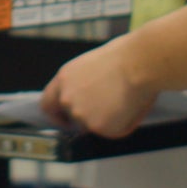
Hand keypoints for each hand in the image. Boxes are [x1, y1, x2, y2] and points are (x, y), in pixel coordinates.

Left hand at [39, 40, 157, 138]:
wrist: (139, 62)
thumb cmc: (124, 57)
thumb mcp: (91, 65)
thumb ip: (81, 85)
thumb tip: (90, 99)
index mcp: (64, 79)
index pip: (47, 104)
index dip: (56, 114)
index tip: (65, 119)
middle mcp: (67, 98)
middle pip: (73, 118)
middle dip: (88, 117)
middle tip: (108, 108)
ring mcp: (81, 114)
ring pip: (94, 126)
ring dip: (108, 120)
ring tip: (125, 100)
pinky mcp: (98, 127)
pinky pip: (112, 131)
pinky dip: (122, 125)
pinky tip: (131, 106)